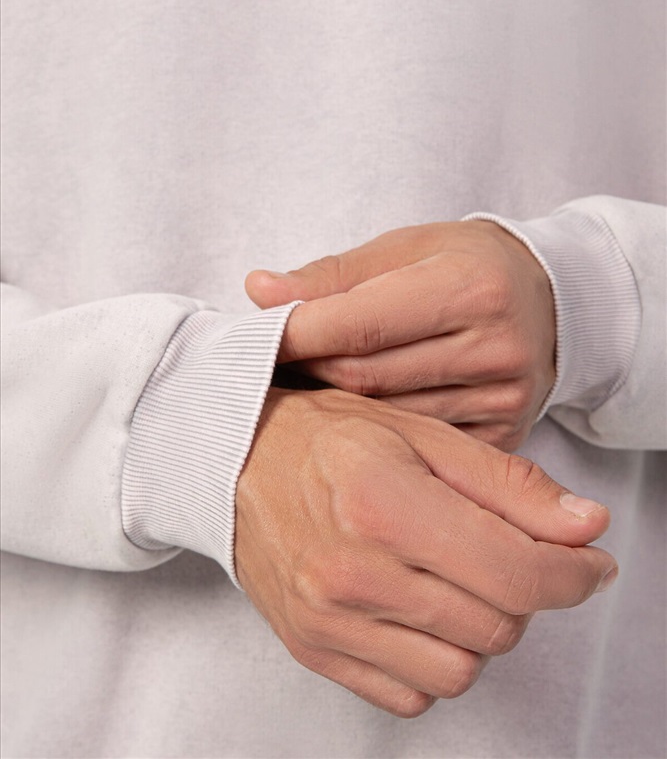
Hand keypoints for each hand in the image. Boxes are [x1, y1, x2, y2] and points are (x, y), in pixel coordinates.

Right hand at [236, 387, 615, 717]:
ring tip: (453, 577)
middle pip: (497, 626)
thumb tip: (585, 528)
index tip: (587, 563)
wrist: (232, 460)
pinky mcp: (313, 649)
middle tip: (504, 552)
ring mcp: (328, 619)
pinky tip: (416, 607)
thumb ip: (510, 485)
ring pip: (461, 669)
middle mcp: (352, 571)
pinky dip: (433, 659)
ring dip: (479, 628)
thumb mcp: (423, 434)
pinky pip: (411, 693)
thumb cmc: (326, 436)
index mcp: (385, 502)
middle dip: (523, 592)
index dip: (573, 574)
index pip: (517, 572)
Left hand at [246, 221, 555, 450]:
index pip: (360, 323)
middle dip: (306, 370)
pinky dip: (375, 430)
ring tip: (299, 387)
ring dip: (332, 405)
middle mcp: (494, 348)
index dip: (295, 334)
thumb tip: (259, 291)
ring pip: (386, 417)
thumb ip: (332, 274)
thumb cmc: (467, 264)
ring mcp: (502, 400)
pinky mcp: (502, 437)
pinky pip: (417, 443)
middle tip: (265, 364)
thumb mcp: (406, 248)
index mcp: (471, 288)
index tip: (249, 338)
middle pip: (367, 377)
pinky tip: (350, 418)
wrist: (551, 302)